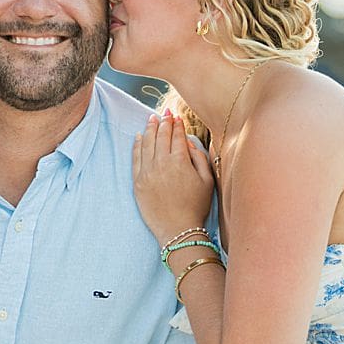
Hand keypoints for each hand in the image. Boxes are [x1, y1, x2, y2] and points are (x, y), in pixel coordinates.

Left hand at [133, 112, 215, 244]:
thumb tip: (187, 143)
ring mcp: (147, 172)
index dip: (177, 125)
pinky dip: (137, 145)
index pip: (176, 136)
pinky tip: (139, 136)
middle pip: (161, 136)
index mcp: (180, 162)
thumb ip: (199, 158)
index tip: (177, 117)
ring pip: (147, 144)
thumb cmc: (196, 206)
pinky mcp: (138, 182)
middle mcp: (162, 164)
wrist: (178, 230)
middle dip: (164, 122)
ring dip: (150, 129)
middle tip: (165, 114)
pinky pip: (136, 158)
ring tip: (152, 119)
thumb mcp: (207, 181)